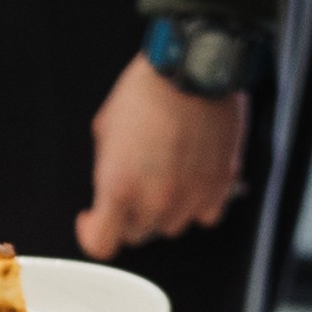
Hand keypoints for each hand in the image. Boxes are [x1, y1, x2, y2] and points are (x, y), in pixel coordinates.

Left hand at [78, 56, 250, 255]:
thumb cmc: (149, 89)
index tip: (93, 219)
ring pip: (171, 226)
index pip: (101, 243)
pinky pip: (205, 215)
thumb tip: (111, 184)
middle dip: (129, 213)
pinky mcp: (219, 187)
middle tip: (135, 182)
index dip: (92, 232)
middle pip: (136, 233)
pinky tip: (192, 179)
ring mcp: (190, 197)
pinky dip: (197, 203)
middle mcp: (155, 200)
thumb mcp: (105, 128)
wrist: (193, 68)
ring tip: (166, 174)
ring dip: (165, 209)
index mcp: (119, 187)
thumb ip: (107, 169)